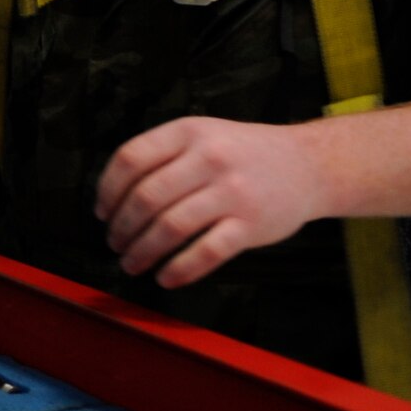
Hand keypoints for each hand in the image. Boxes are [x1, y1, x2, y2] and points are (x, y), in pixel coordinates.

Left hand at [94, 116, 326, 288]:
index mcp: (188, 132)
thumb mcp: (202, 134)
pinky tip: (165, 278)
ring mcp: (231, 192)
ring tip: (131, 263)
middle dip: (121, 227)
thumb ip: (163, 155)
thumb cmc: (242, 153)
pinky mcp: (251, 224)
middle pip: (145, 197)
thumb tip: (113, 196)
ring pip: (170, 227)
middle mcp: (208, 158)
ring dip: (142, 251)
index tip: (101, 212)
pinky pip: (206, 253)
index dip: (107, 190)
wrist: (309, 164)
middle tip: (113, 243)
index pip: (130, 159)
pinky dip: (179, 270)